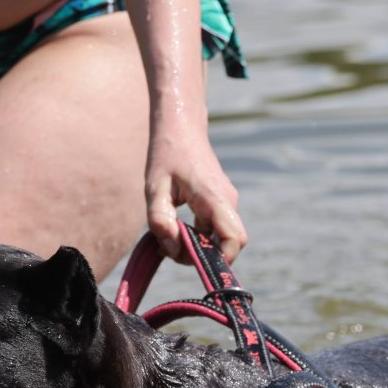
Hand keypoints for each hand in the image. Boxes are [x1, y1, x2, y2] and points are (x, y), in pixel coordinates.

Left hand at [144, 121, 245, 264]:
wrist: (181, 126)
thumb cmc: (166, 154)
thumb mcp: (154, 188)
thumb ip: (159, 221)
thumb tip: (172, 249)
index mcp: (215, 197)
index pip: (234, 239)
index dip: (220, 260)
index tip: (193, 261)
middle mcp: (227, 202)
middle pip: (227, 245)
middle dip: (200, 256)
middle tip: (169, 246)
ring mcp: (225, 203)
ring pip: (218, 239)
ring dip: (195, 246)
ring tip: (167, 235)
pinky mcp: (218, 204)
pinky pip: (212, 230)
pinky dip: (195, 236)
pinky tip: (173, 226)